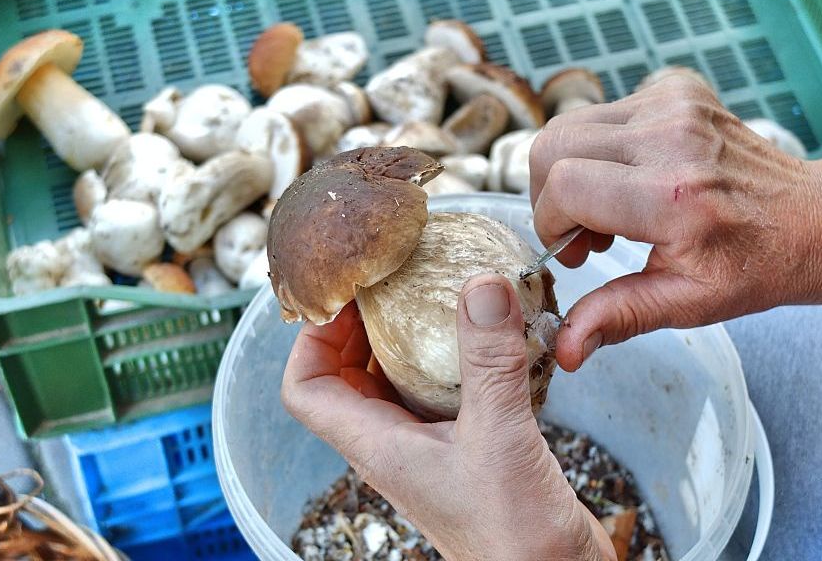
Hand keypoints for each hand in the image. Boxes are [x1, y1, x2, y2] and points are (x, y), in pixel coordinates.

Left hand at [282, 274, 614, 560]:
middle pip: (348, 378)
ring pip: (396, 384)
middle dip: (362, 327)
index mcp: (378, 447)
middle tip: (392, 284)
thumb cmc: (514, 537)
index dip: (312, 339)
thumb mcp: (499, 436)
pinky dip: (453, 361)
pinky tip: (488, 341)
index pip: (307, 390)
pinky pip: (441, 394)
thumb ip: (490, 362)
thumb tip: (481, 286)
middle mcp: (394, 447)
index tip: (345, 297)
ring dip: (409, 341)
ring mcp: (429, 450)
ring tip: (435, 299)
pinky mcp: (466, 450)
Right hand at [527, 73, 821, 369]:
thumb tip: (564, 350)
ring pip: (572, 125)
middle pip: (553, 145)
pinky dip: (605, 147)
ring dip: (574, 168)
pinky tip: (636, 176)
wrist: (817, 219)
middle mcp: (670, 139)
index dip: (552, 224)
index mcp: (672, 197)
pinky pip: (606, 111)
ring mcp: (675, 105)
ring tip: (611, 205)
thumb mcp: (687, 303)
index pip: (563, 187)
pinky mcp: (678, 88)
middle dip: (550, 193)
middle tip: (587, 230)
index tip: (577, 252)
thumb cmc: (754, 265)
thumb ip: (617, 317)